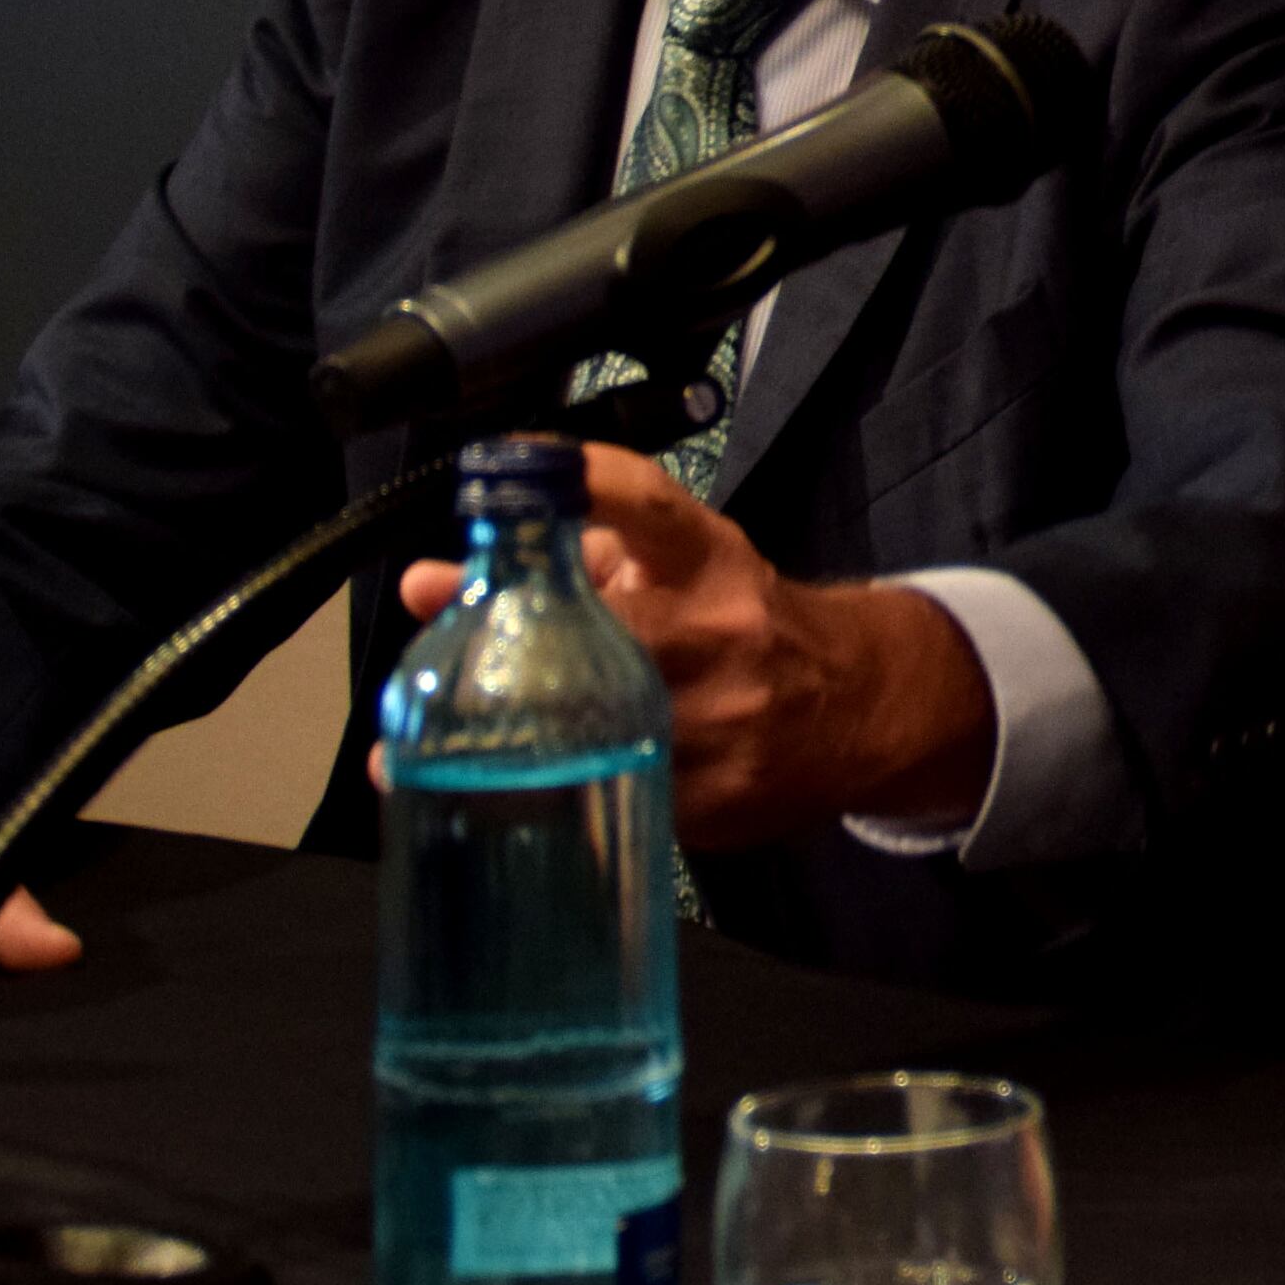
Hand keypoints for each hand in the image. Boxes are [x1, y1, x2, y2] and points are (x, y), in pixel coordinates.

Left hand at [390, 448, 991, 843]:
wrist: (857, 703)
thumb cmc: (743, 619)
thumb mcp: (675, 566)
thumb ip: (562, 561)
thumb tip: (427, 585)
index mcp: (708, 562)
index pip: (645, 503)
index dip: (575, 485)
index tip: (498, 479)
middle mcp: (725, 630)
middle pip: (602, 637)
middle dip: (516, 663)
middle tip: (436, 692)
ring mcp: (730, 718)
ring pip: (603, 735)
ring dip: (521, 751)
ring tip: (453, 761)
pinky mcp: (726, 795)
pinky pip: (627, 798)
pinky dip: (573, 803)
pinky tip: (534, 805)